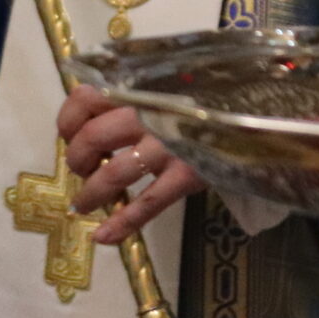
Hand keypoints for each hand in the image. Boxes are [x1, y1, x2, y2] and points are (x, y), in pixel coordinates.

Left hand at [59, 85, 205, 246]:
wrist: (249, 110)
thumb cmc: (199, 94)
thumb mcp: (162, 81)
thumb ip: (129, 91)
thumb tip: (87, 117)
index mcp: (138, 84)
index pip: (85, 98)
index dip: (69, 121)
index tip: (70, 135)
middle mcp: (149, 111)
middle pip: (92, 138)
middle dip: (78, 160)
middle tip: (82, 169)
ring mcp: (169, 144)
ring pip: (114, 174)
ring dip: (91, 194)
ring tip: (82, 205)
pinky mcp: (188, 174)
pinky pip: (148, 203)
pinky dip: (123, 223)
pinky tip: (103, 236)